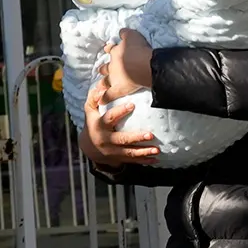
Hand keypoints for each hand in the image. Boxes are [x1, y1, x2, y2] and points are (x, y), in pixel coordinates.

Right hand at [81, 32, 160, 166]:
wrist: (89, 146)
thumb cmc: (93, 122)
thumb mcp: (89, 110)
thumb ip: (94, 98)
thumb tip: (101, 86)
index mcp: (99, 126)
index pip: (109, 118)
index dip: (120, 112)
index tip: (132, 105)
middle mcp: (106, 140)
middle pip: (122, 139)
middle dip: (136, 138)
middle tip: (151, 134)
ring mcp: (113, 151)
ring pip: (129, 153)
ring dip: (143, 152)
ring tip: (157, 150)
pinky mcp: (119, 158)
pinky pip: (132, 160)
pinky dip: (144, 160)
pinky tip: (156, 159)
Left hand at [100, 28, 154, 102]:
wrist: (144, 65)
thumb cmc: (139, 49)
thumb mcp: (132, 35)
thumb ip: (125, 33)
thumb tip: (120, 32)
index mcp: (116, 52)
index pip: (111, 50)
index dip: (110, 50)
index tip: (109, 50)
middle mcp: (113, 65)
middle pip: (106, 67)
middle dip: (104, 68)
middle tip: (102, 69)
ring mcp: (114, 78)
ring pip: (105, 81)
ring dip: (102, 83)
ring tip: (100, 85)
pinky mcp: (119, 89)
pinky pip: (109, 95)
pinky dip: (104, 98)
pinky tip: (101, 101)